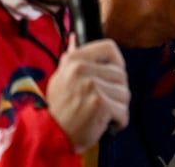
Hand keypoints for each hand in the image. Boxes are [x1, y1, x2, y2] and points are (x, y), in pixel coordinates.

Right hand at [46, 36, 129, 152]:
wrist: (50, 136)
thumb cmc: (58, 109)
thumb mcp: (60, 79)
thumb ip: (71, 58)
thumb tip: (75, 39)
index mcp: (74, 60)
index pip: (109, 48)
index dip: (117, 62)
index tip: (113, 73)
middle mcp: (83, 70)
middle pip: (121, 74)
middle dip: (116, 91)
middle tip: (102, 102)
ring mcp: (92, 86)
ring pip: (124, 93)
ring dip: (118, 107)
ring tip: (102, 113)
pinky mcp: (100, 103)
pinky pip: (123, 111)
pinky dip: (119, 120)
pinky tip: (106, 123)